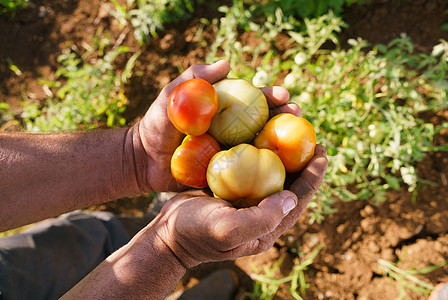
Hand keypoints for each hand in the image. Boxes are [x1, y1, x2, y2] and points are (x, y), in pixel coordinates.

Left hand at [128, 60, 300, 192]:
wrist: (141, 160)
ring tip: (299, 141)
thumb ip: (195, 77)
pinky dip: (266, 171)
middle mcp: (232, 131)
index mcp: (224, 111)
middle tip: (297, 115)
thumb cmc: (156, 126)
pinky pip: (249, 173)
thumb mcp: (172, 95)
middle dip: (285, 116)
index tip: (282, 95)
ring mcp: (230, 153)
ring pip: (262, 147)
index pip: (253, 100)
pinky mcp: (225, 174)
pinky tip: (283, 172)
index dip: (270, 96)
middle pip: (265, 122)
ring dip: (282, 143)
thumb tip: (226, 64)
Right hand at [146, 145, 327, 267]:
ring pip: (273, 174)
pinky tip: (260, 133)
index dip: (313, 176)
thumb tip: (291, 197)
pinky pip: (252, 167)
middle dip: (304, 161)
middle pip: (290, 184)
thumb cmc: (195, 233)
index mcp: (267, 226)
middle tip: (312, 136)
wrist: (167, 233)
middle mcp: (262, 213)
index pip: (298, 199)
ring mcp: (247, 200)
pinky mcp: (232, 189)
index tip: (322, 152)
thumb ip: (261, 218)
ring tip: (291, 130)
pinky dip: (259, 150)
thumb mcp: (227, 229)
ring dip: (283, 153)